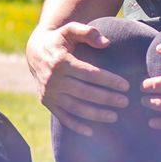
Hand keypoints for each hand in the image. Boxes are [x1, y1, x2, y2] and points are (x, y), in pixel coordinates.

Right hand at [26, 21, 130, 135]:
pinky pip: (63, 117)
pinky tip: (92, 131)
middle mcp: (53, 80)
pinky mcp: (46, 102)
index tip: (126, 86)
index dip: (109, 80)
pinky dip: (76, 126)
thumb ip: (88, 32)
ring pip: (75, 107)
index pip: (90, 74)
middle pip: (85, 92)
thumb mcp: (70, 29)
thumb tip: (106, 43)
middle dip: (107, 98)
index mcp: (61, 62)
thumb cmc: (59, 40)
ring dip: (95, 114)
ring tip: (114, 116)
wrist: (34, 51)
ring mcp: (49, 93)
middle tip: (125, 102)